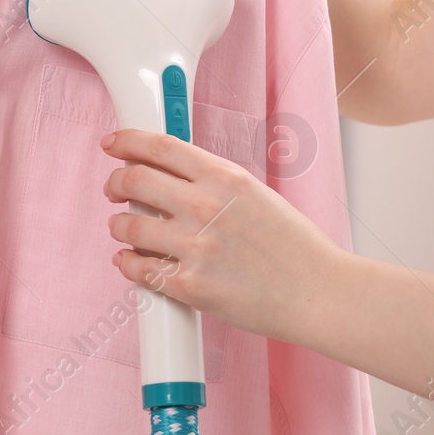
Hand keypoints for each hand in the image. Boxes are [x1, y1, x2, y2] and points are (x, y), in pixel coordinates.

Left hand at [101, 128, 345, 342]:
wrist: (321, 294)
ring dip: (119, 225)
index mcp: (224, 178)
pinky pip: (138, 268)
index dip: (126, 141)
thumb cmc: (295, 247)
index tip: (112, 143)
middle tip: (113, 190)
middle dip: (114, 183)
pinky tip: (130, 260)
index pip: (159, 146)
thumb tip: (170, 173)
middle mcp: (205, 207)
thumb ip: (213, 181)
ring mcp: (196, 246)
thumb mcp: (256, 193)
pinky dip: (127, 263)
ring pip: (128, 225)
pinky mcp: (190, 285)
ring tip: (124, 228)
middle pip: (133, 180)